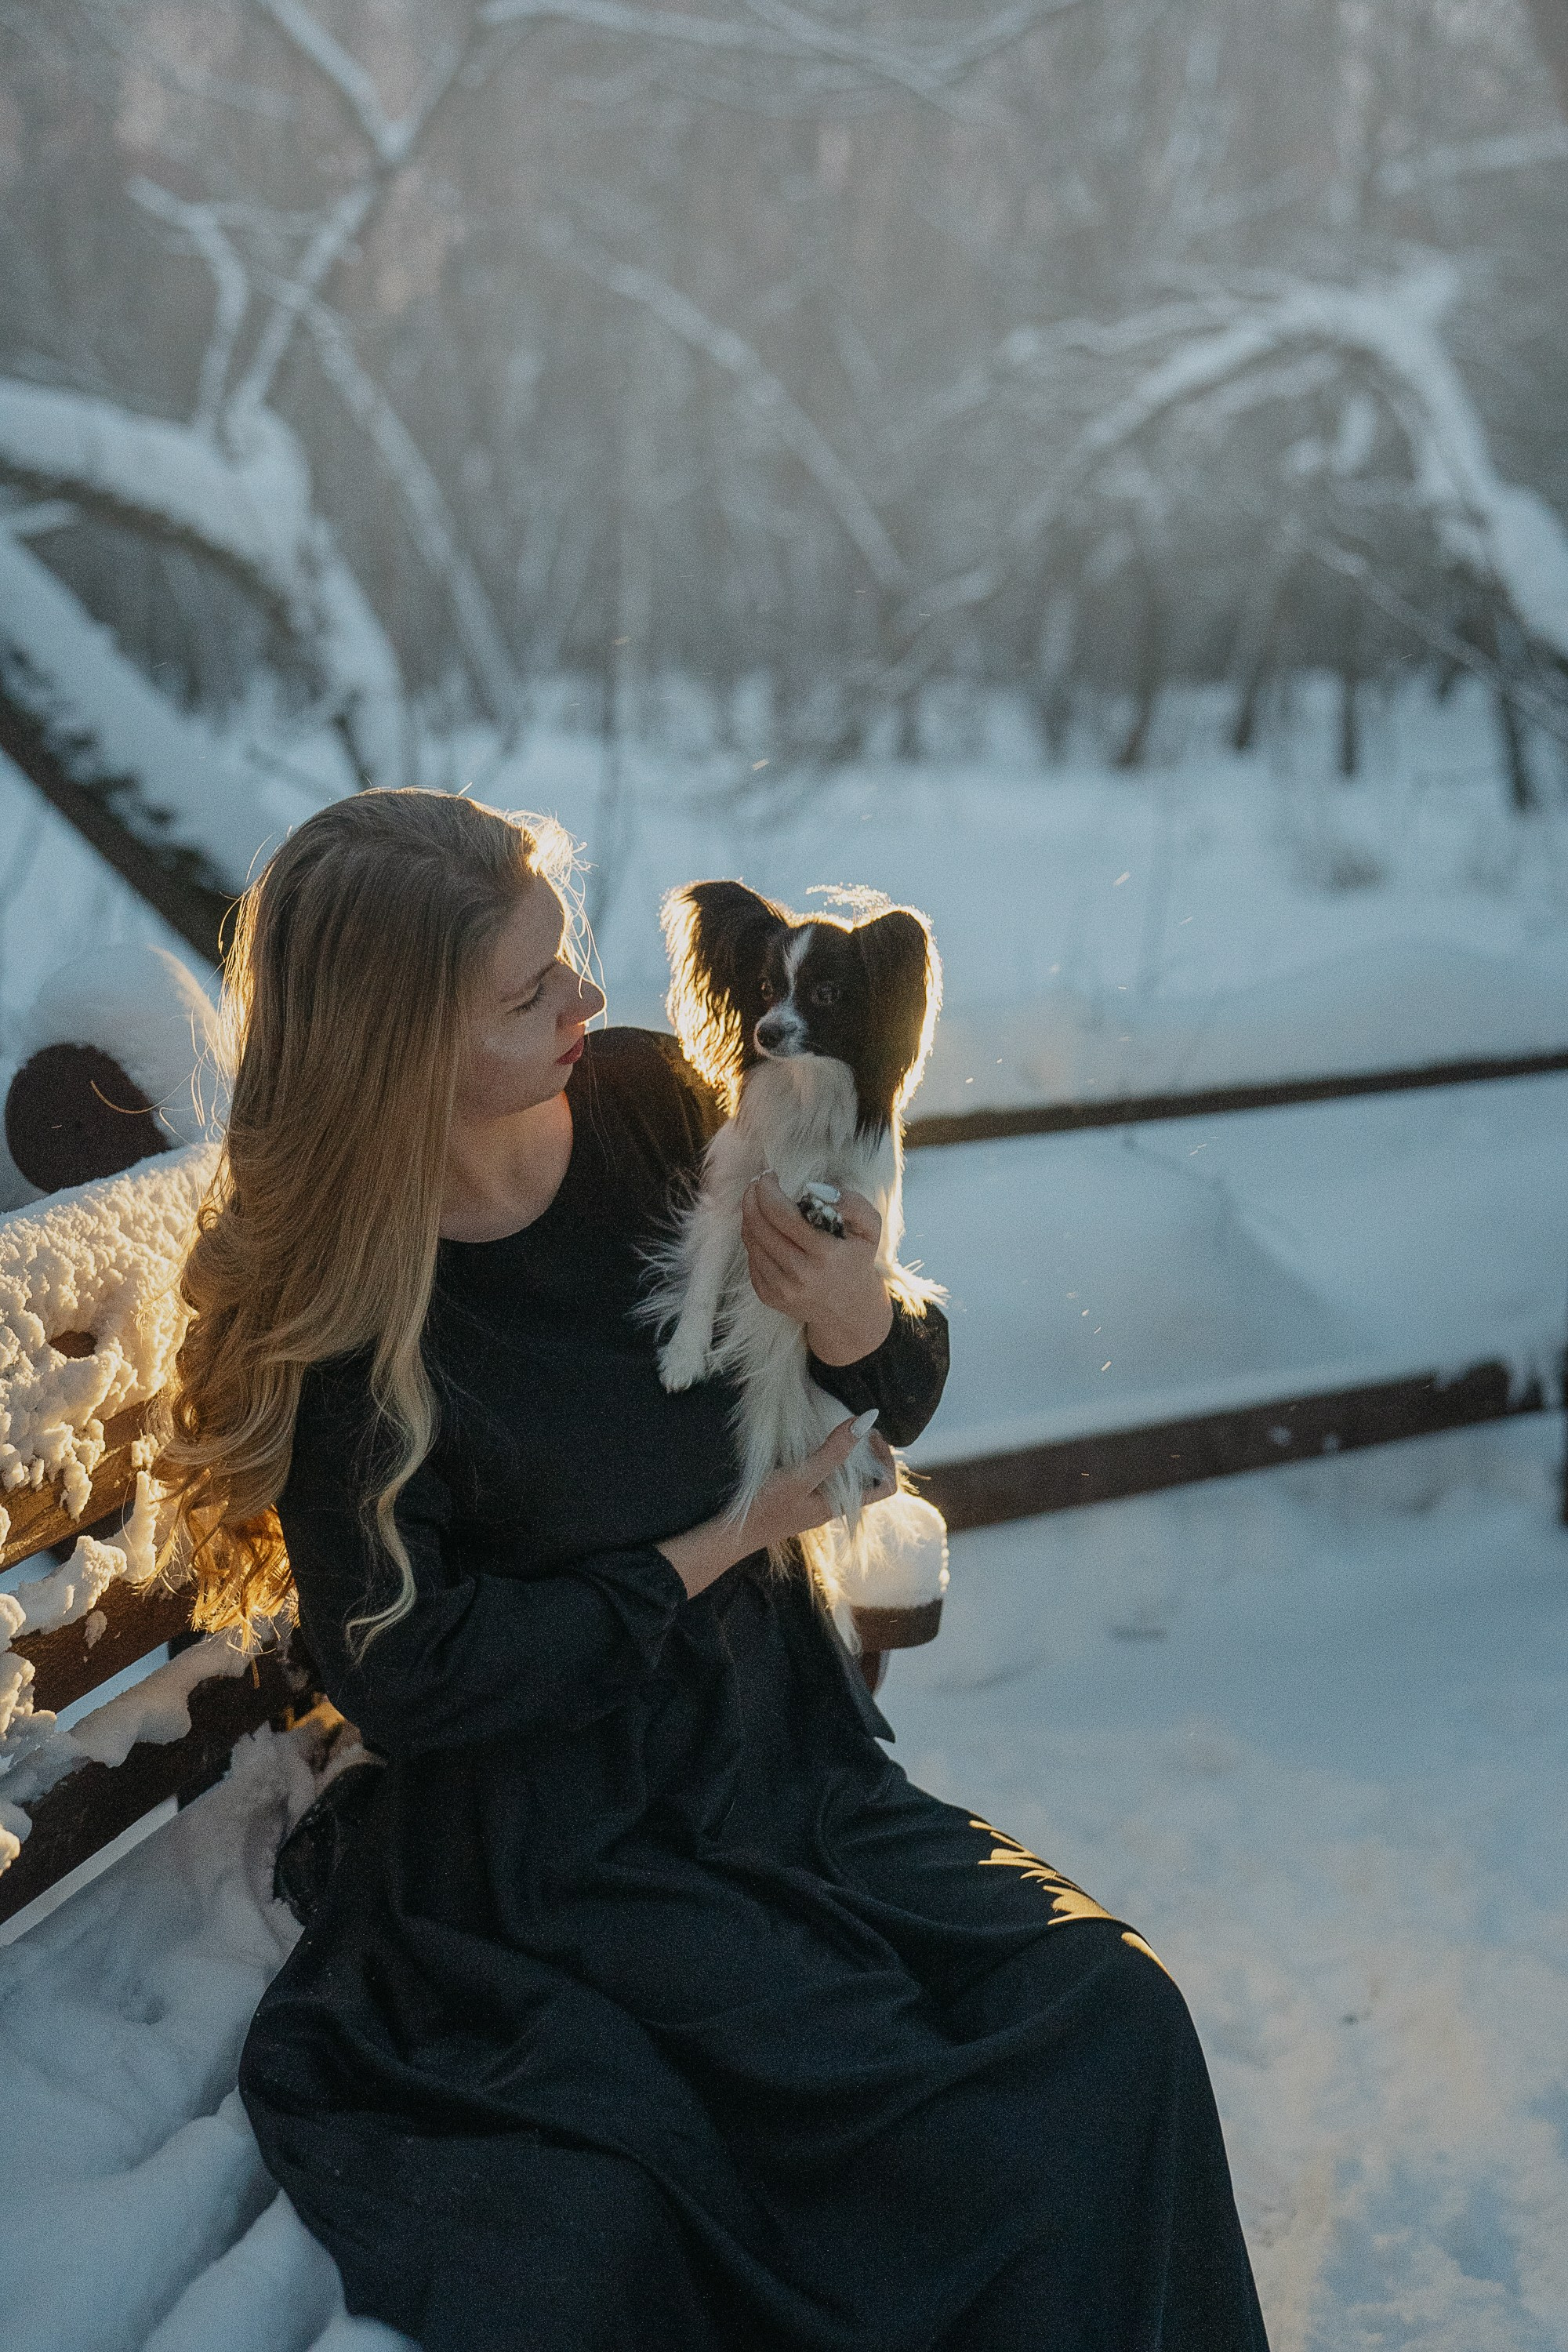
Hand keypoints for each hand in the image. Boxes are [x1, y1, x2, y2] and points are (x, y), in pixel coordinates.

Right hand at [655, 1412, 880, 1598]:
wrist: (733, 1534)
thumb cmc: (767, 1509)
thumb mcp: (801, 1476)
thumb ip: (833, 1451)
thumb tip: (866, 1421)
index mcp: (842, 1504)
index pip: (886, 1486)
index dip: (887, 1459)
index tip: (869, 1435)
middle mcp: (834, 1504)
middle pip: (869, 1478)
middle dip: (867, 1450)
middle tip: (853, 1422)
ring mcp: (817, 1500)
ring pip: (847, 1475)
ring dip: (847, 1451)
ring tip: (836, 1426)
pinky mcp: (800, 1495)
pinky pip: (825, 1474)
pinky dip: (826, 1455)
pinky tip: (811, 1440)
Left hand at [740, 1173, 894, 1366]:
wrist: (848, 1310)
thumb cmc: (856, 1260)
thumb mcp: (870, 1230)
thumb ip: (853, 1204)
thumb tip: (819, 1190)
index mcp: (825, 1255)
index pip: (782, 1214)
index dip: (767, 1189)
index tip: (768, 1176)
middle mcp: (800, 1274)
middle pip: (759, 1225)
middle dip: (752, 1197)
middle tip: (757, 1183)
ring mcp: (781, 1288)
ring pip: (751, 1240)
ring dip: (750, 1215)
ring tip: (758, 1202)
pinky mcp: (768, 1296)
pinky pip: (751, 1258)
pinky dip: (753, 1239)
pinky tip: (765, 1230)